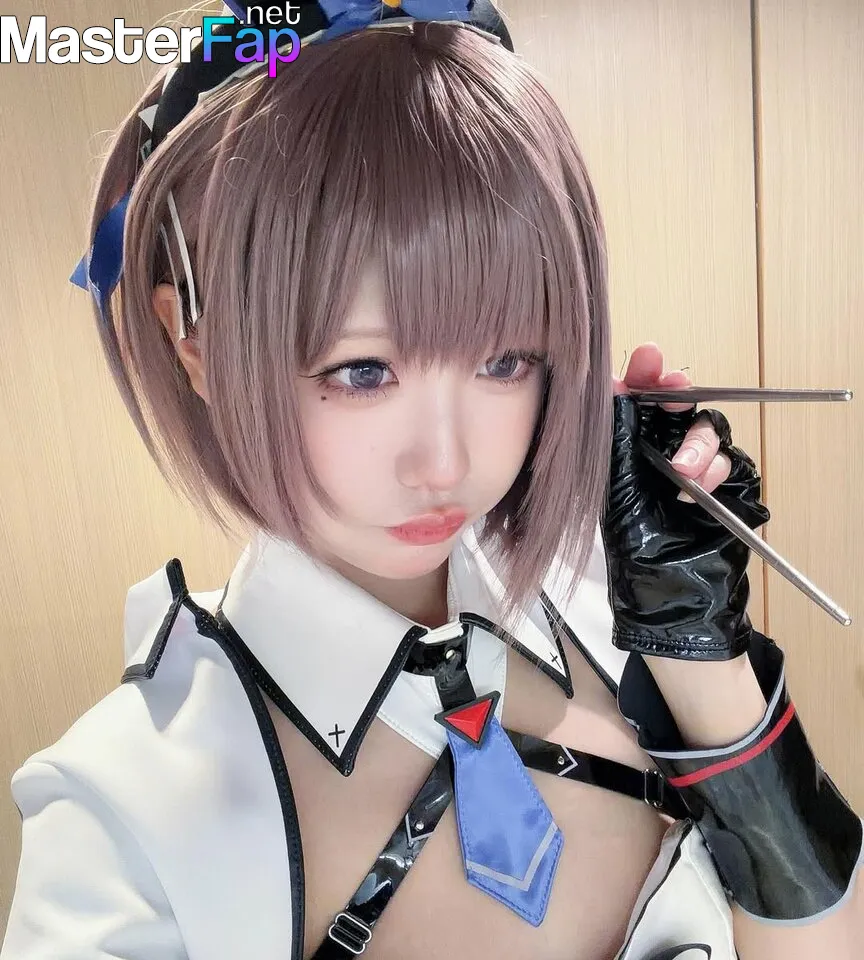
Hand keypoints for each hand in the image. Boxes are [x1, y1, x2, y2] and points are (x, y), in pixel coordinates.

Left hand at [603, 343, 769, 660]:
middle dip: (674, 391)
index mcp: (623, 453)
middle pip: (672, 404)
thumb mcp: (617, 489)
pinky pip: (727, 455)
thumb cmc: (637, 549)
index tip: (647, 358)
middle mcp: (655, 454)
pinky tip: (699, 487)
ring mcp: (690, 467)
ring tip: (683, 472)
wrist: (677, 592)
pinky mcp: (720, 482)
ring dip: (695, 443)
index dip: (640, 377)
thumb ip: (618, 441)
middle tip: (674, 385)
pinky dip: (714, 467)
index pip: (633, 403)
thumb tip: (614, 390)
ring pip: (703, 427)